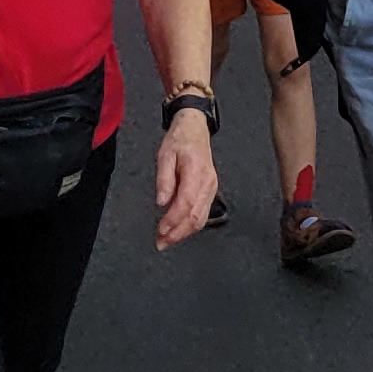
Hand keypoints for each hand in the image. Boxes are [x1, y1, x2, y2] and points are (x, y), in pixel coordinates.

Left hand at [154, 115, 218, 246]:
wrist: (195, 129)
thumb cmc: (179, 140)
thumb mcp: (165, 155)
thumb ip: (164, 179)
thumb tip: (162, 202)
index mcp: (196, 171)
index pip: (186, 203)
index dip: (173, 220)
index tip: (160, 230)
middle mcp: (207, 182)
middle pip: (196, 216)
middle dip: (178, 233)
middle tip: (161, 242)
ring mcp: (211, 187)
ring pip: (201, 218)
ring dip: (184, 233)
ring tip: (167, 240)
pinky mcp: (211, 190)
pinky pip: (203, 213)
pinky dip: (190, 225)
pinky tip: (178, 229)